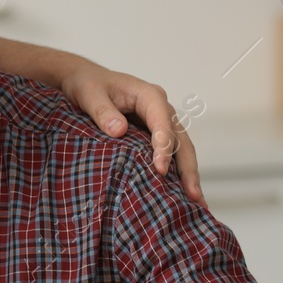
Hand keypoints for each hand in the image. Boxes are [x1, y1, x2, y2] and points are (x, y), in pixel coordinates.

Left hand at [57, 63, 203, 206]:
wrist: (85, 80)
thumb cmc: (88, 85)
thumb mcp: (89, 95)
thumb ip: (102, 111)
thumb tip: (119, 131)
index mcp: (148, 95)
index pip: (163, 122)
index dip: (164, 147)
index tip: (160, 170)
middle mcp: (161, 108)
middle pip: (181, 138)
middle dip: (188, 167)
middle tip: (192, 195)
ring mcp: (160, 121)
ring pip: (181, 148)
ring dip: (188, 174)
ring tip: (196, 202)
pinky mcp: (154, 133)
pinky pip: (170, 152)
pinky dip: (177, 172)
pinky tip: (181, 194)